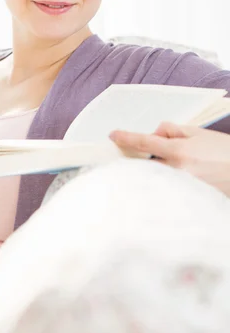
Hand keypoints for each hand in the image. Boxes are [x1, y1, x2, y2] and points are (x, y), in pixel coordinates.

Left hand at [109, 122, 229, 197]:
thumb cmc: (225, 152)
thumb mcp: (200, 134)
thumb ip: (174, 131)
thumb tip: (155, 134)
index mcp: (179, 151)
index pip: (144, 142)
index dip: (126, 138)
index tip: (113, 135)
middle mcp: (176, 171)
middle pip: (145, 164)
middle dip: (143, 159)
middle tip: (148, 155)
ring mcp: (180, 189)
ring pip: (154, 178)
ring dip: (154, 172)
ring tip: (170, 169)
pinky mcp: (186, 201)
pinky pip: (165, 190)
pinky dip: (163, 185)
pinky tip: (174, 180)